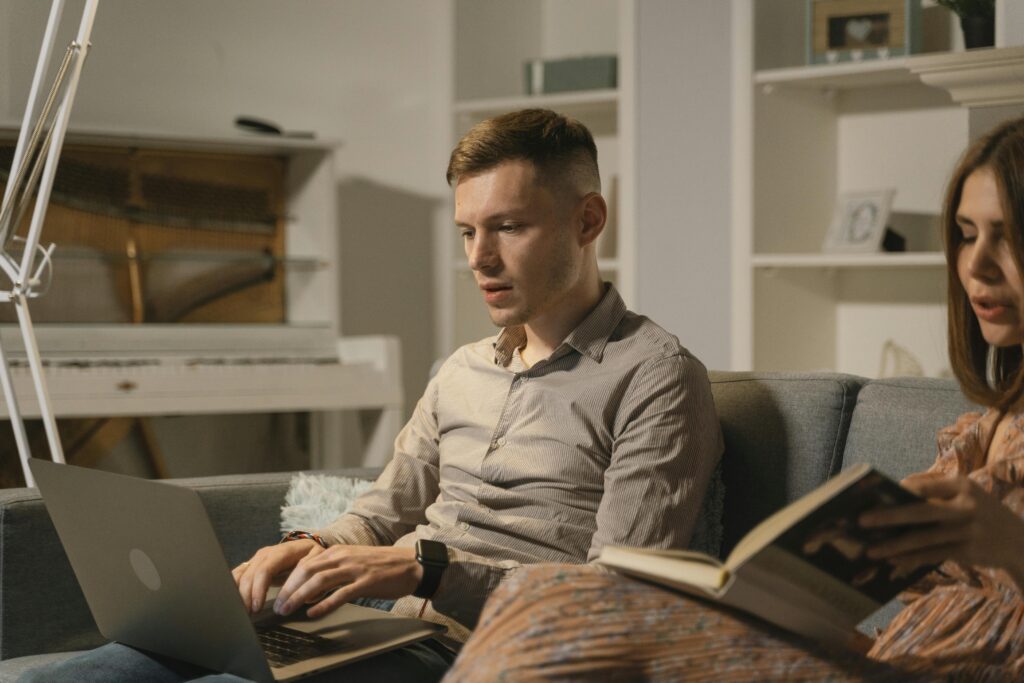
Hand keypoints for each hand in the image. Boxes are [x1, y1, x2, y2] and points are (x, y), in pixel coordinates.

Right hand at [233, 540, 320, 613]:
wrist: (306, 546)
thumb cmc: (312, 556)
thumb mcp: (317, 562)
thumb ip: (309, 576)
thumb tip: (304, 595)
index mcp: (282, 552)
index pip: (265, 569)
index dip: (259, 588)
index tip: (257, 606)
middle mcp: (266, 554)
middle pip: (250, 574)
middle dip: (246, 596)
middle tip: (248, 614)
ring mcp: (257, 559)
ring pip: (241, 574)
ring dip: (237, 593)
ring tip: (240, 610)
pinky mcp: (252, 565)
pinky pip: (238, 574)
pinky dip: (233, 587)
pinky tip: (232, 599)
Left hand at [274, 545, 422, 618]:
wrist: (412, 564)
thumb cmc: (382, 566)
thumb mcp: (353, 561)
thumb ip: (333, 570)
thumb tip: (311, 587)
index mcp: (338, 551)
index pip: (305, 563)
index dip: (288, 579)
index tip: (278, 594)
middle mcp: (344, 557)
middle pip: (307, 571)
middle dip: (289, 589)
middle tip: (278, 606)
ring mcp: (355, 569)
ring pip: (320, 581)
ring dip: (300, 597)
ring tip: (288, 610)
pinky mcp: (367, 582)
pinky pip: (341, 594)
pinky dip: (324, 604)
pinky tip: (313, 614)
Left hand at [859, 473, 1023, 581]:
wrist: (1020, 540)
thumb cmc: (980, 511)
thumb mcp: (965, 492)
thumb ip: (934, 486)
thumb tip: (897, 487)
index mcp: (962, 485)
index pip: (924, 486)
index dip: (898, 492)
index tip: (872, 495)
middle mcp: (967, 506)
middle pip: (921, 511)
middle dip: (888, 517)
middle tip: (861, 521)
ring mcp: (968, 530)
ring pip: (924, 538)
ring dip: (894, 545)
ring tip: (870, 550)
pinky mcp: (969, 551)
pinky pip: (933, 555)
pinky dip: (911, 558)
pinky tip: (893, 561)